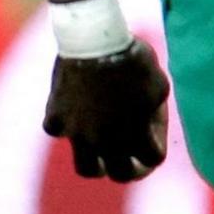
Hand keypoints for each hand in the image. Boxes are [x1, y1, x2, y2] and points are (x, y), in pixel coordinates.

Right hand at [44, 45, 172, 181]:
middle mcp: (105, 141)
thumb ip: (154, 109)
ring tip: (102, 148)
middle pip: (120, 174)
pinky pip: (58, 130)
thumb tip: (146, 121)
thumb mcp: (158, 83)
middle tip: (132, 158)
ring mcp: (77, 132)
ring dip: (97, 162)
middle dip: (131, 167)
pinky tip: (74, 111)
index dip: (157, 144)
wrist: (92, 39)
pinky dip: (66, 125)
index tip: (153, 129)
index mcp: (134, 135)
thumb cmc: (132, 58)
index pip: (152, 159)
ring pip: (86, 167)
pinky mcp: (56, 116)